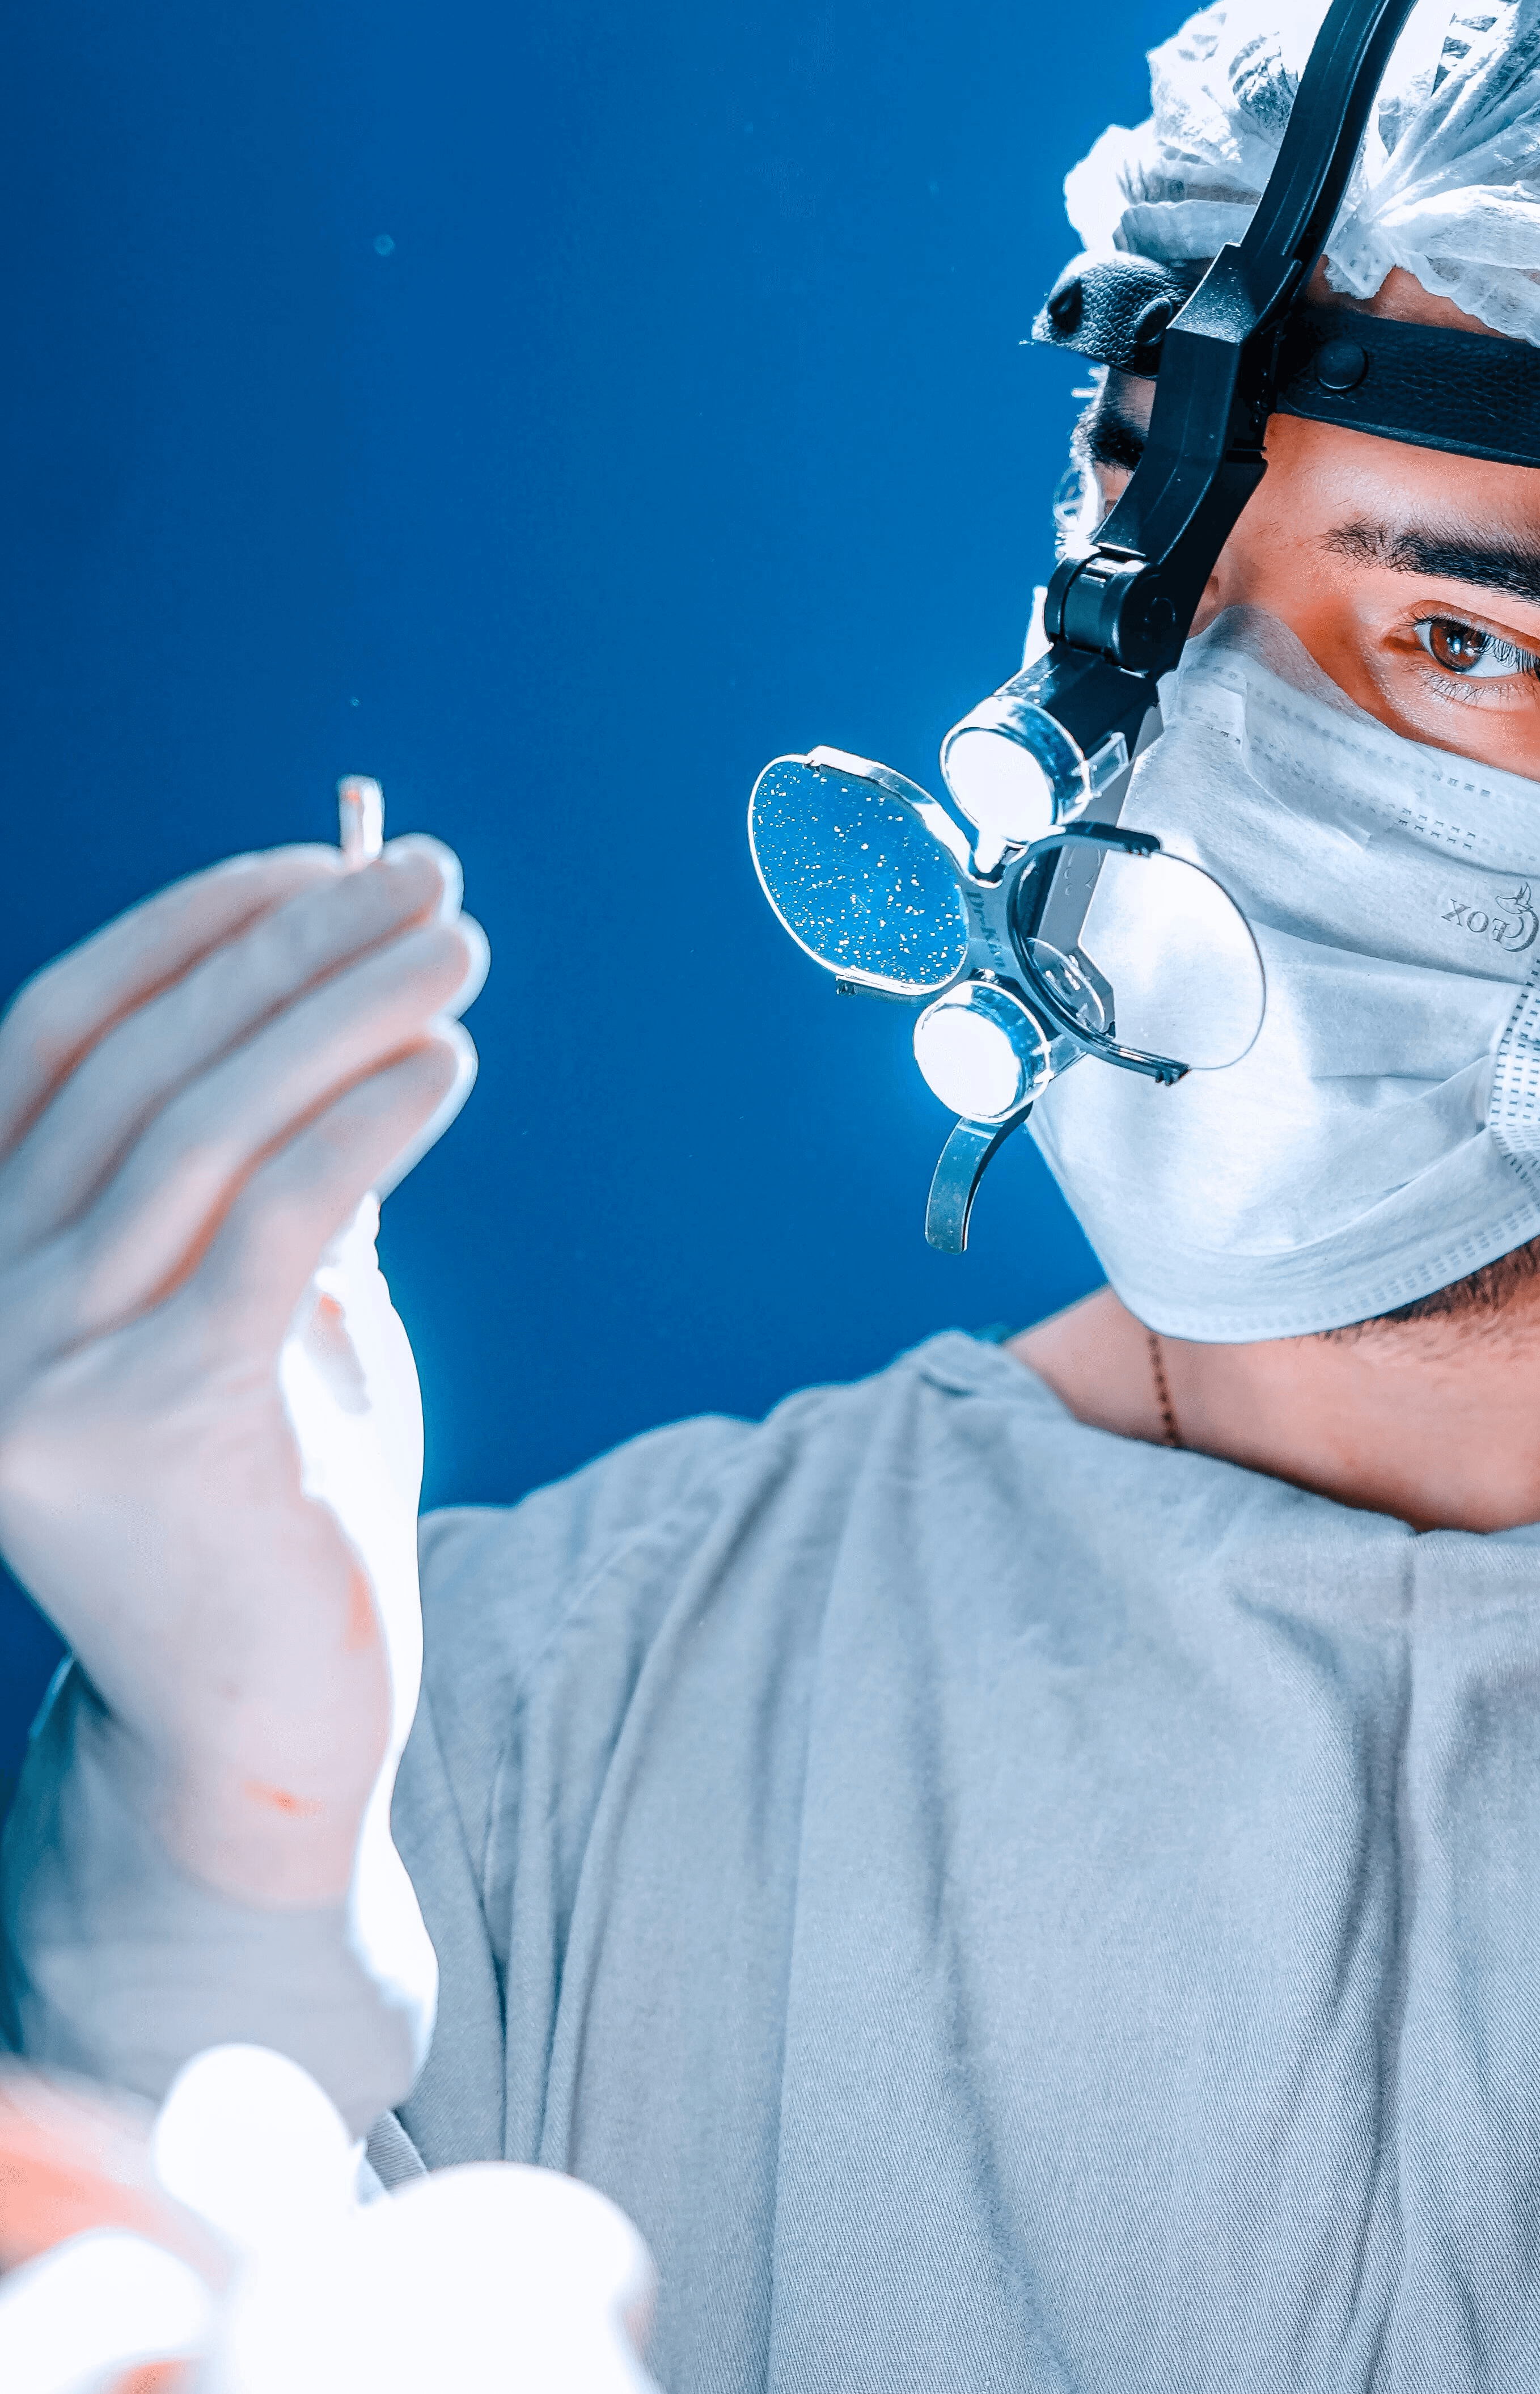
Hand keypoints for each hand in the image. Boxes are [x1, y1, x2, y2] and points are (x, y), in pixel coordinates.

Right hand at [0, 840, 484, 1903]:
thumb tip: (355, 982)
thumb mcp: (260, 1300)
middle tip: (433, 881)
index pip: (58, 1034)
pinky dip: (365, 1127)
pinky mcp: (138, 1428)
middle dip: (292, 952)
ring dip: (342, 1014)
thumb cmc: (274, 1492)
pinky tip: (449, 1063)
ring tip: (461, 950)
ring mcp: (30, 1369)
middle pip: (140, 1068)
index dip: (190, 931)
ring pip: (199, 1131)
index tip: (326, 858)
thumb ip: (271, 1165)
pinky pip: (268, 1231)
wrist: (268, 1716)